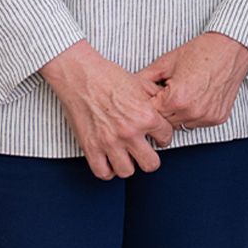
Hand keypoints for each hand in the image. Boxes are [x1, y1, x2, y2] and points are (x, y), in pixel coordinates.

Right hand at [40, 40, 173, 179]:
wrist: (81, 75)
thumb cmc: (109, 76)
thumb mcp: (141, 83)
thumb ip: (156, 99)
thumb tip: (166, 109)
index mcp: (145, 116)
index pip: (166, 138)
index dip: (163, 136)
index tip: (158, 136)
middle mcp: (129, 132)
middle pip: (151, 164)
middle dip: (151, 158)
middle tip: (146, 151)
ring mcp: (109, 142)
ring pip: (127, 172)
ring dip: (128, 164)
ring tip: (127, 155)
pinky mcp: (90, 147)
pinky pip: (103, 172)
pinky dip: (108, 170)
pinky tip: (110, 160)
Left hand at [136, 32, 247, 130]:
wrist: (231, 48)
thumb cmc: (201, 51)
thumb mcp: (167, 62)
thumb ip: (145, 78)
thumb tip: (130, 88)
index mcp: (176, 99)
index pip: (151, 114)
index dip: (148, 105)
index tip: (149, 98)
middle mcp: (191, 112)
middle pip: (165, 123)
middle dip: (162, 111)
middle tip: (166, 93)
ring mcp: (206, 117)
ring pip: (181, 124)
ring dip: (178, 114)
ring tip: (183, 93)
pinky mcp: (218, 118)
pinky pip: (198, 122)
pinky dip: (194, 113)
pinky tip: (197, 97)